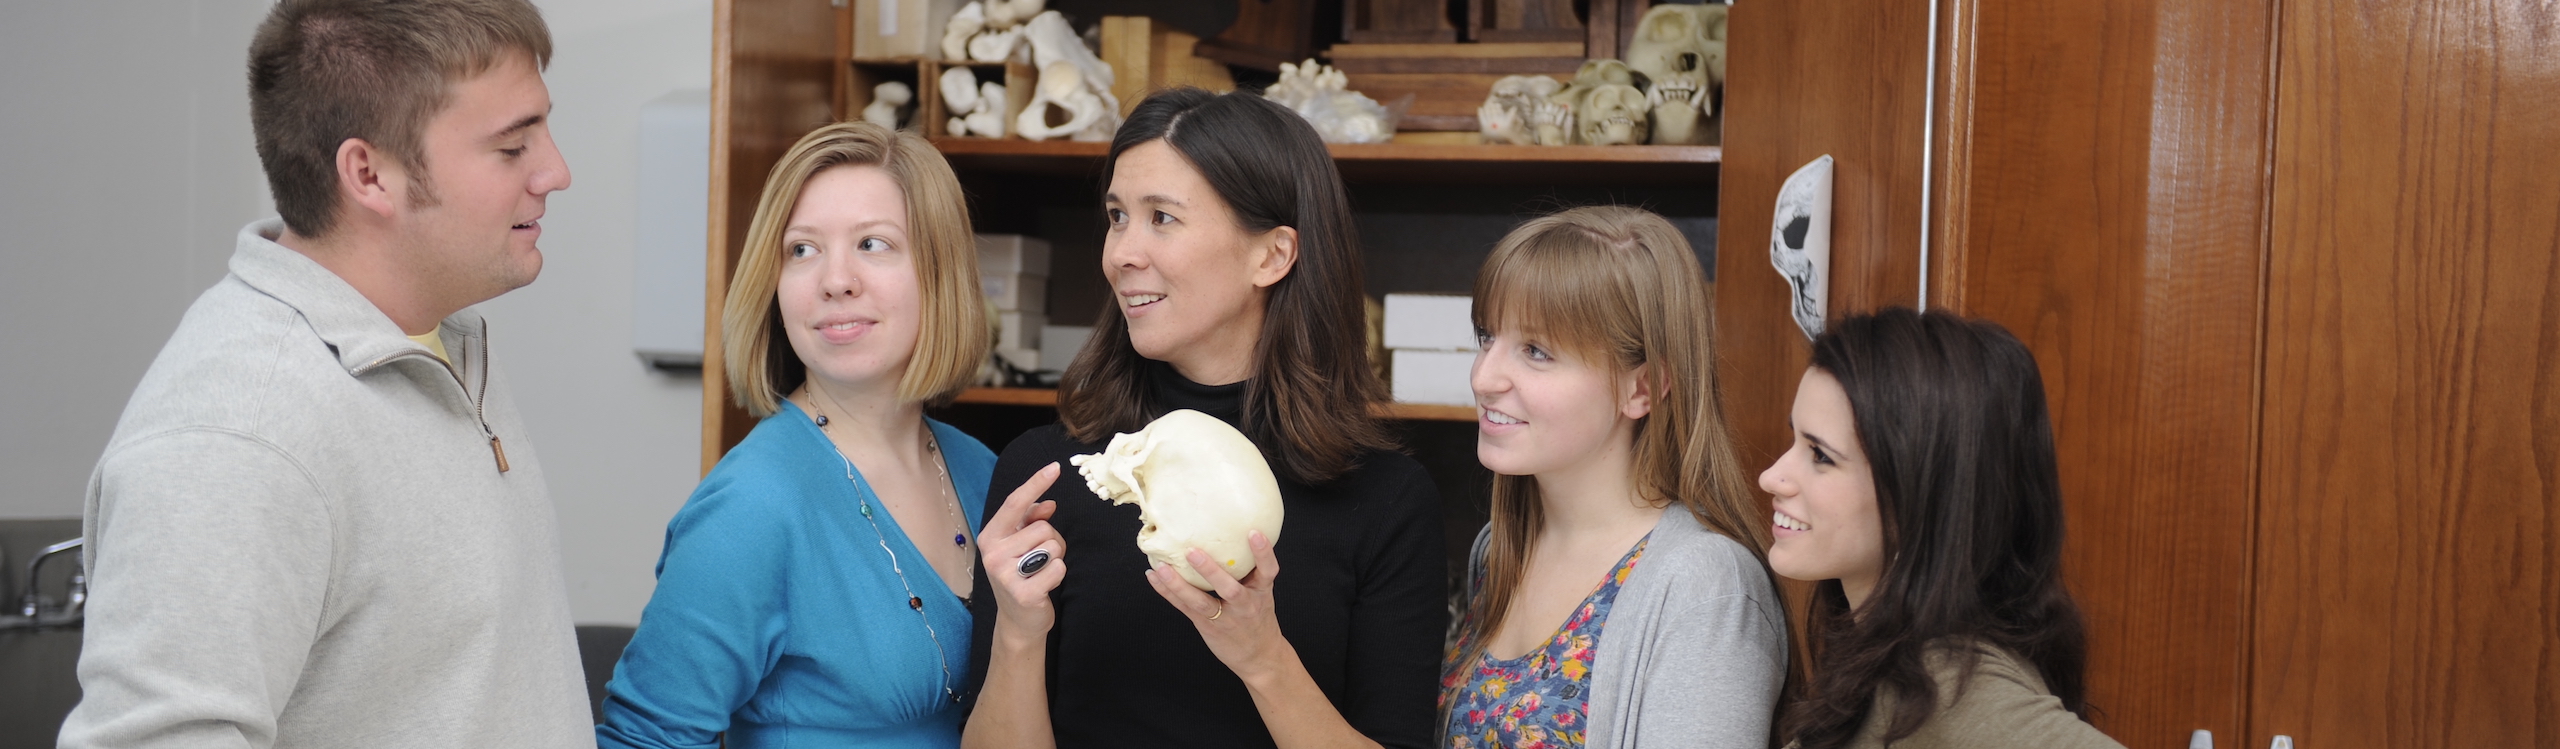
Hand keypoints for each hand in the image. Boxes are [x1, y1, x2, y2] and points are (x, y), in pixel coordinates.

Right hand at [980, 463, 1065, 637]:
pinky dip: (1058, 574)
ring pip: (1053, 546)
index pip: (1015, 503)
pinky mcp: (1024, 592)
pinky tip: (1045, 585)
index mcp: (990, 536)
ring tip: (1041, 572)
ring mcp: (1006, 574)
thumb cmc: (1021, 576)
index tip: (1055, 468)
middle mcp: (993, 553)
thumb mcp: (1019, 545)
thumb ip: (1030, 521)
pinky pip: (1057, 567)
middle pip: (1043, 527)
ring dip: (1056, 557)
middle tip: (1040, 560)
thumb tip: (1048, 504)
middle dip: (1052, 541)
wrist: (1018, 620)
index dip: (1036, 483)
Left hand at [1145, 531, 1293, 684]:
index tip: (1253, 532)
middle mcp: (1245, 605)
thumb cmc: (1258, 618)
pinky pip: (1185, 608)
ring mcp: (1225, 618)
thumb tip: (1233, 535)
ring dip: (1179, 585)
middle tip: (1193, 552)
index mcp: (1261, 592)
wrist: (1260, 656)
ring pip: (1201, 602)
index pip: (1268, 570)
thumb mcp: (1262, 593)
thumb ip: (1250, 570)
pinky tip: (1154, 577)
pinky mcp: (1207, 626)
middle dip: (1211, 572)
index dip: (1263, 552)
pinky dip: (1168, 592)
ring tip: (1161, 567)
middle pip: (1230, 589)